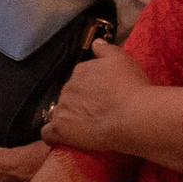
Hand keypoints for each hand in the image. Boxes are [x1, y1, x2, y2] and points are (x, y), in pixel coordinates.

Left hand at [38, 49, 152, 157]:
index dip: (92, 88)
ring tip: (87, 128)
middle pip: (70, 95)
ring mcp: (62, 109)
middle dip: (81, 102)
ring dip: (70, 118)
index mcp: (81, 70)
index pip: (81, 78)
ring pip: (60, 112)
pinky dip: (54, 135)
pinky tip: (62, 139)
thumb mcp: (123, 59)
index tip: (104, 96)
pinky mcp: (61, 130)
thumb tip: (95, 42)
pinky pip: (48, 133)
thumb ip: (106, 49)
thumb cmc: (132, 86)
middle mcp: (68, 87)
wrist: (133, 115)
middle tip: (100, 112)